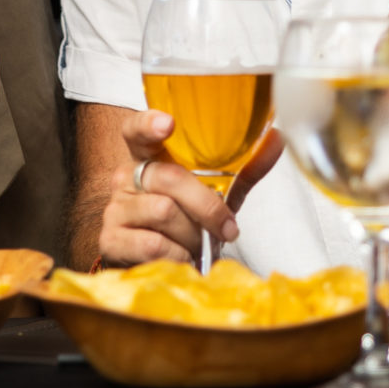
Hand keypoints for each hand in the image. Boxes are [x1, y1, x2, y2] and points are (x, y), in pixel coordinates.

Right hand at [95, 109, 283, 267]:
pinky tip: (180, 257)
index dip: (148, 123)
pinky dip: (178, 255)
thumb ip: (244, 169)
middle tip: (226, 227)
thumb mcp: (216, 193)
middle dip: (207, 206)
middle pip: (168, 178)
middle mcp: (126, 177)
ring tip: (194, 243)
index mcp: (148, 157)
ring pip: (163, 212)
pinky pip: (154, 244)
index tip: (168, 123)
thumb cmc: (186, 220)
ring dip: (192, 235)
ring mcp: (115, 209)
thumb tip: (277, 138)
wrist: (158, 264)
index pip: (136, 129)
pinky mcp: (110, 240)